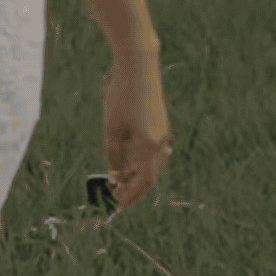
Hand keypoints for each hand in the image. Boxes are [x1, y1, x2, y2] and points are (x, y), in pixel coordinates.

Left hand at [102, 57, 170, 212]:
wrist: (139, 69)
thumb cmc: (123, 97)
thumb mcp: (112, 129)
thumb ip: (114, 154)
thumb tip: (116, 173)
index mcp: (150, 147)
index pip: (143, 182)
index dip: (130, 196)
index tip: (116, 206)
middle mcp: (161, 143)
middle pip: (149, 176)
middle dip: (132, 189)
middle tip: (114, 198)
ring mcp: (163, 135)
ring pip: (151, 165)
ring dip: (135, 176)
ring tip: (117, 183)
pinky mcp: (160, 127)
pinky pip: (152, 153)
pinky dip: (139, 162)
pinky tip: (125, 165)